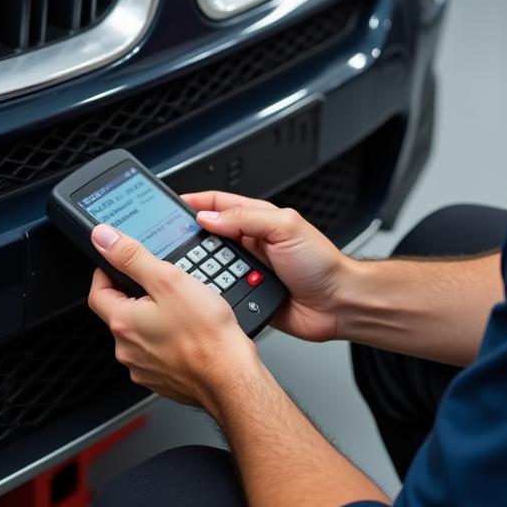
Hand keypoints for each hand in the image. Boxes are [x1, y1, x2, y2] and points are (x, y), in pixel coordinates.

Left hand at [87, 223, 257, 409]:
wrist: (229, 375)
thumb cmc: (205, 333)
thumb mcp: (168, 280)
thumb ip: (133, 257)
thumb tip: (103, 238)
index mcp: (123, 322)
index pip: (97, 291)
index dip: (107, 271)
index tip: (121, 261)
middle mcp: (127, 349)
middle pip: (120, 311)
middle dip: (136, 294)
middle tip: (162, 281)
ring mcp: (143, 367)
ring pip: (140, 332)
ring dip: (153, 316)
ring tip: (182, 305)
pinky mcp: (161, 377)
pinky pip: (156, 350)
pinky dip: (167, 337)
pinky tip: (189, 330)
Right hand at [181, 192, 349, 342]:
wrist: (337, 304)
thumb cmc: (321, 263)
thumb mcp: (285, 227)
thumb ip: (246, 218)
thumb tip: (210, 217)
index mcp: (259, 219)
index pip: (219, 204)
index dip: (195, 202)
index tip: (170, 206)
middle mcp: (251, 243)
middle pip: (209, 236)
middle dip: (190, 238)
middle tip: (169, 242)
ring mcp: (248, 270)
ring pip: (211, 266)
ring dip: (202, 268)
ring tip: (187, 269)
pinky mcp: (247, 296)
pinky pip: (221, 292)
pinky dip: (212, 293)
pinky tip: (205, 294)